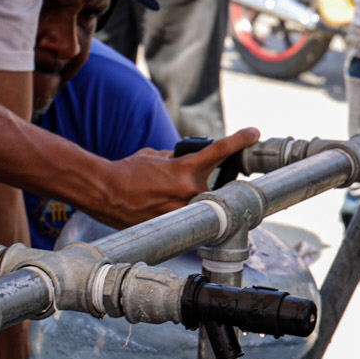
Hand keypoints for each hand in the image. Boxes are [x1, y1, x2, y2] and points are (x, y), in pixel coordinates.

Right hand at [95, 129, 261, 225]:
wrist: (105, 192)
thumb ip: (177, 160)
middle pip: (219, 187)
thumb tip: (186, 164)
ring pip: (204, 206)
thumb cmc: (127, 172)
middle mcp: (189, 190)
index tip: (254, 133)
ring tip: (169, 198)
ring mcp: (183, 211)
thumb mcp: (155, 156)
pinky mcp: (173, 225)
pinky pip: (188, 219)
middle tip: (204, 185)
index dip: (240, 140)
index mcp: (186, 168)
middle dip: (216, 185)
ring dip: (195, 201)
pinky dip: (181, 215)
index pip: (221, 151)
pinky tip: (162, 210)